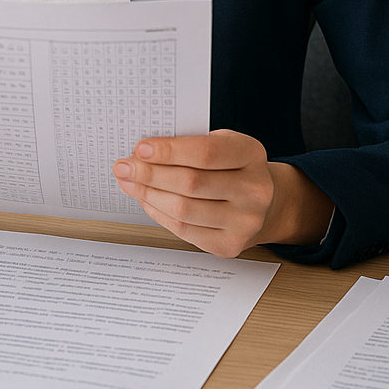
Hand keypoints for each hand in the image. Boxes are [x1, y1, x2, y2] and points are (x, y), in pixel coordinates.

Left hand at [112, 129, 332, 257]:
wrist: (265, 203)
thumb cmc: (233, 167)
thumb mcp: (222, 143)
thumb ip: (190, 145)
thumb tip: (142, 154)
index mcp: (251, 155)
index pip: (206, 153)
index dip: (170, 151)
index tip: (140, 148)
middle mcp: (255, 190)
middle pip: (191, 183)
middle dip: (150, 174)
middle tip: (123, 167)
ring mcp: (245, 222)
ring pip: (183, 209)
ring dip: (148, 195)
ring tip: (129, 182)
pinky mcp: (230, 245)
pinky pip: (184, 230)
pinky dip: (158, 213)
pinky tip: (146, 200)